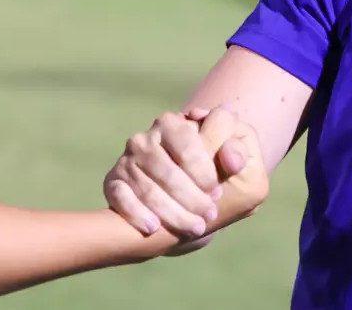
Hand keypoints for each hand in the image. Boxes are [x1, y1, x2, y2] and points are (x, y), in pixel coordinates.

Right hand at [104, 105, 266, 244]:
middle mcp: (145, 138)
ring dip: (172, 213)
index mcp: (172, 123)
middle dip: (191, 198)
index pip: (188, 144)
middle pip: (167, 171)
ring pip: (147, 188)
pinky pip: (120, 198)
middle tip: (208, 216)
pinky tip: (154, 228)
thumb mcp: (230, 155)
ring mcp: (126, 160)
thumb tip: (233, 161)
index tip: (217, 193)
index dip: (204, 172)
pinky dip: (137, 213)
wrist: (183, 193)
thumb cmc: (210, 170)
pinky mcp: (113, 182)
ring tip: (194, 228)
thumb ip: (237, 150)